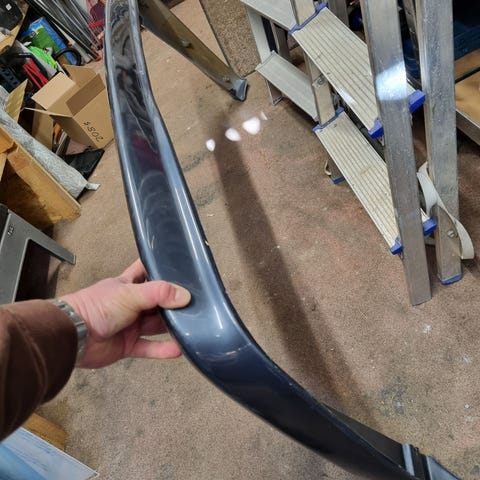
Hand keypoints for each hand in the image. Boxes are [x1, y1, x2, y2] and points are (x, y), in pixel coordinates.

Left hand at [60, 260, 190, 368]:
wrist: (73, 336)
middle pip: (157, 301)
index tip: (182, 265)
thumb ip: (159, 293)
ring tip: (196, 324)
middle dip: (174, 301)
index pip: (146, 270)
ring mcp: (130, 325)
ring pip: (156, 325)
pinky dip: (163, 349)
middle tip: (199, 300)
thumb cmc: (99, 306)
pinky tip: (180, 349)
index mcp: (127, 285)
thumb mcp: (130, 293)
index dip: (160, 267)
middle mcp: (131, 304)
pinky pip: (150, 347)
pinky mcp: (128, 346)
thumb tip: (186, 296)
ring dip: (172, 325)